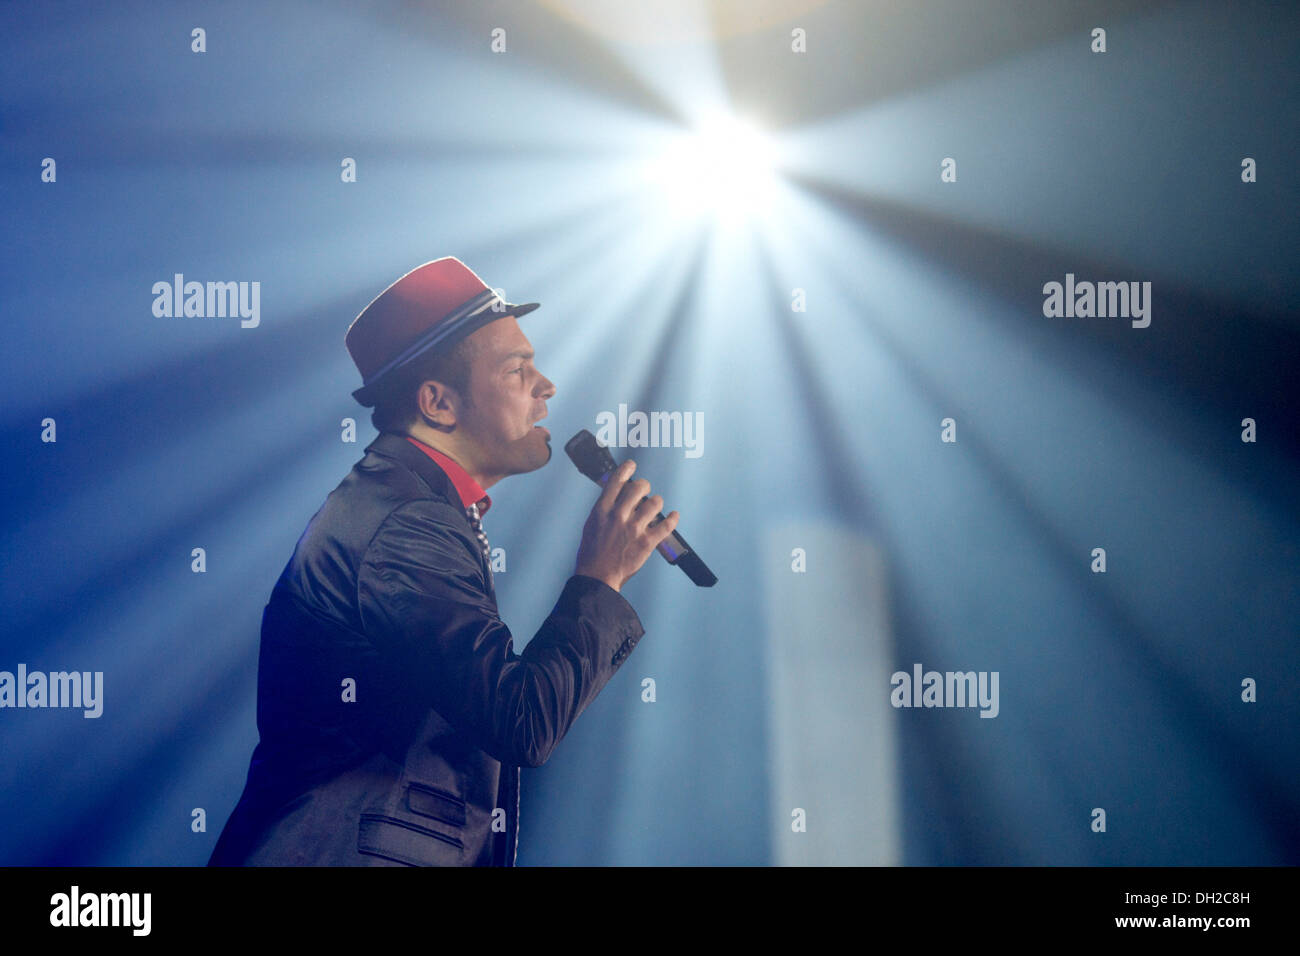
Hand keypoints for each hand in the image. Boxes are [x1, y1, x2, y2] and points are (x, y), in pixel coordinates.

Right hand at [574, 459, 680, 592]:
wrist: (597, 577)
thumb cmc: (592, 552)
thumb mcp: (591, 525)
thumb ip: (604, 509)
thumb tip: (615, 495)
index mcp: (602, 510)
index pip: (616, 482)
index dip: (626, 470)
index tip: (632, 465)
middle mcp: (618, 516)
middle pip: (638, 488)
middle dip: (644, 486)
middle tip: (644, 491)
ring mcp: (633, 529)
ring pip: (655, 503)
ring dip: (657, 502)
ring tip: (655, 506)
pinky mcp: (646, 542)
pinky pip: (666, 525)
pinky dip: (673, 519)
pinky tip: (674, 516)